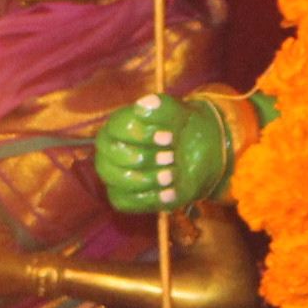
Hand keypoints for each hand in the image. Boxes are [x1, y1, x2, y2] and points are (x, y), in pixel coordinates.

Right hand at [96, 95, 231, 215]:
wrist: (199, 153)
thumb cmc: (181, 128)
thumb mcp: (178, 112)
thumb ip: (161, 106)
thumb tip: (142, 106)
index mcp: (117, 126)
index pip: (118, 130)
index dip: (144, 135)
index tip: (169, 137)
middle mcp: (108, 151)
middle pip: (115, 158)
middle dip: (146, 159)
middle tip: (172, 157)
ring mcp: (114, 175)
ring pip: (119, 181)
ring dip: (149, 179)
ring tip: (172, 174)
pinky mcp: (122, 197)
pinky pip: (126, 202)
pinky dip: (150, 198)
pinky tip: (169, 190)